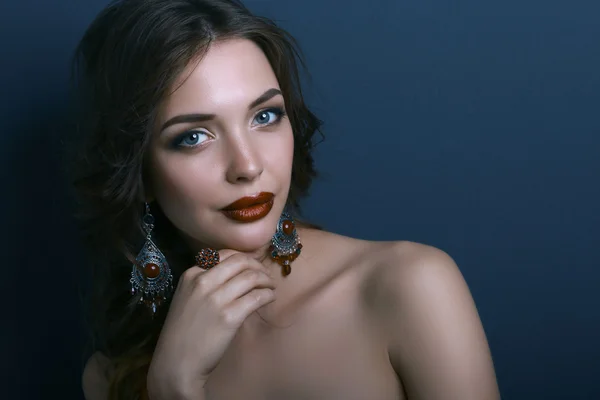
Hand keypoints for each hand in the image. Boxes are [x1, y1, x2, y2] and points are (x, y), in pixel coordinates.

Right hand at [146, 250, 275, 399]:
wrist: (176, 364)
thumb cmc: (183, 333)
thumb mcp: (186, 298)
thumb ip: (205, 283)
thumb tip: (235, 273)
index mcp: (191, 275)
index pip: (224, 255)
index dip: (244, 258)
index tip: (253, 266)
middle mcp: (203, 282)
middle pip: (240, 262)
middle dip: (258, 266)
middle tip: (265, 275)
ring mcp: (216, 299)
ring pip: (251, 277)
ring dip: (266, 280)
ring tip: (270, 287)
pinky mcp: (229, 316)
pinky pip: (257, 297)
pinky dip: (268, 295)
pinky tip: (270, 298)